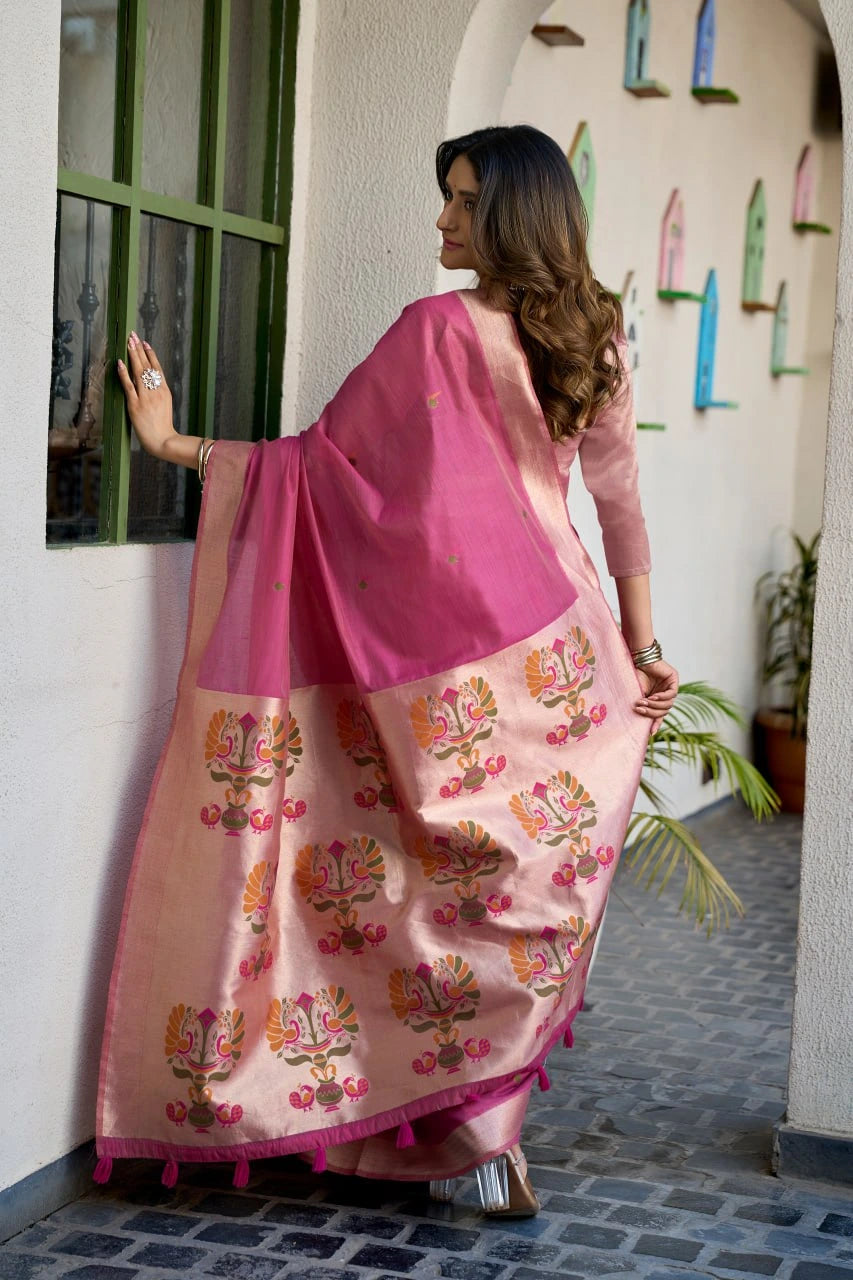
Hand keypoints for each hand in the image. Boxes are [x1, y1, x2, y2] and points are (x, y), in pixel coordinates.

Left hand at [116, 331, 176, 458]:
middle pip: (147, 365)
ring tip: (128, 343)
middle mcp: (156, 391)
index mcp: (164, 390)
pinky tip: (120, 363)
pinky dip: (124, 373)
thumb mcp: (166, 406)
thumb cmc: (164, 426)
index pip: (157, 368)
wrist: (163, 440)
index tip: (145, 343)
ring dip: (132, 356)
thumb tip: (153, 383)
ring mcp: (145, 397)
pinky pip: (128, 386)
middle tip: (133, 336)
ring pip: (138, 372)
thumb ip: (160, 393)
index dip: (150, 354)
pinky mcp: (135, 405)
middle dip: (139, 349)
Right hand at [633, 659, 678, 734]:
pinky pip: (671, 694)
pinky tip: (653, 696)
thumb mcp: (638, 694)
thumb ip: (641, 706)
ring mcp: (671, 687)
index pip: (660, 714)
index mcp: (657, 698)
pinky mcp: (674, 679)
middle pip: (664, 711)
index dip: (656, 723)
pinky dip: (662, 697)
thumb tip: (636, 722)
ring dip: (655, 705)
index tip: (651, 733)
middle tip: (640, 710)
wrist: (639, 659)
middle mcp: (666, 694)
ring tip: (644, 701)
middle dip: (652, 712)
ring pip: (668, 704)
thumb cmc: (636, 675)